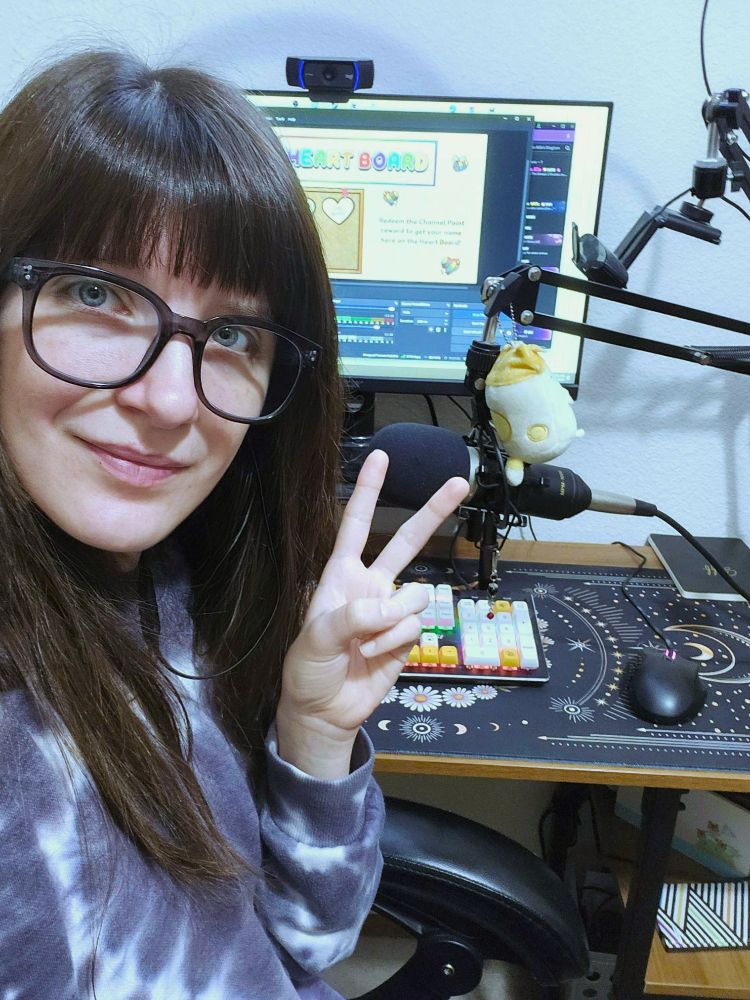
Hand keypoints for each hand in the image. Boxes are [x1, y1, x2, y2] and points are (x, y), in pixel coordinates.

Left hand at [276, 449, 468, 776]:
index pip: (355, 524)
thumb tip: (394, 606)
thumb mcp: (315, 640)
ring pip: (416, 594)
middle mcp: (372, 585)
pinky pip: (415, 627)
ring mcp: (393, 611)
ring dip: (393, 619)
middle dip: (433, 511)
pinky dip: (394, 643)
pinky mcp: (409, 638)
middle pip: (407, 541)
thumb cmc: (308, 669)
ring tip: (365, 643)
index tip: (381, 456)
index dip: (369, 491)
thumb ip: (352, 616)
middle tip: (460, 482)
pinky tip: (375, 657)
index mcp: (341, 575)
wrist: (323, 712)